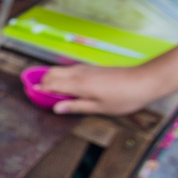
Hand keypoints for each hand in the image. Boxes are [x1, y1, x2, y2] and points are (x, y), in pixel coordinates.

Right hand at [38, 65, 158, 114]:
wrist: (145, 80)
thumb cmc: (125, 97)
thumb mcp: (100, 108)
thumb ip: (76, 106)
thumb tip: (56, 108)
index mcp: (78, 85)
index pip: (50, 84)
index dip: (39, 89)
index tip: (31, 95)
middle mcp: (79, 73)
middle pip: (51, 73)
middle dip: (42, 81)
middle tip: (38, 94)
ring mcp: (85, 69)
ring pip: (60, 69)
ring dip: (51, 78)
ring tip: (49, 90)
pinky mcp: (91, 68)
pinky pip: (69, 70)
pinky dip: (61, 76)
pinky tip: (66, 85)